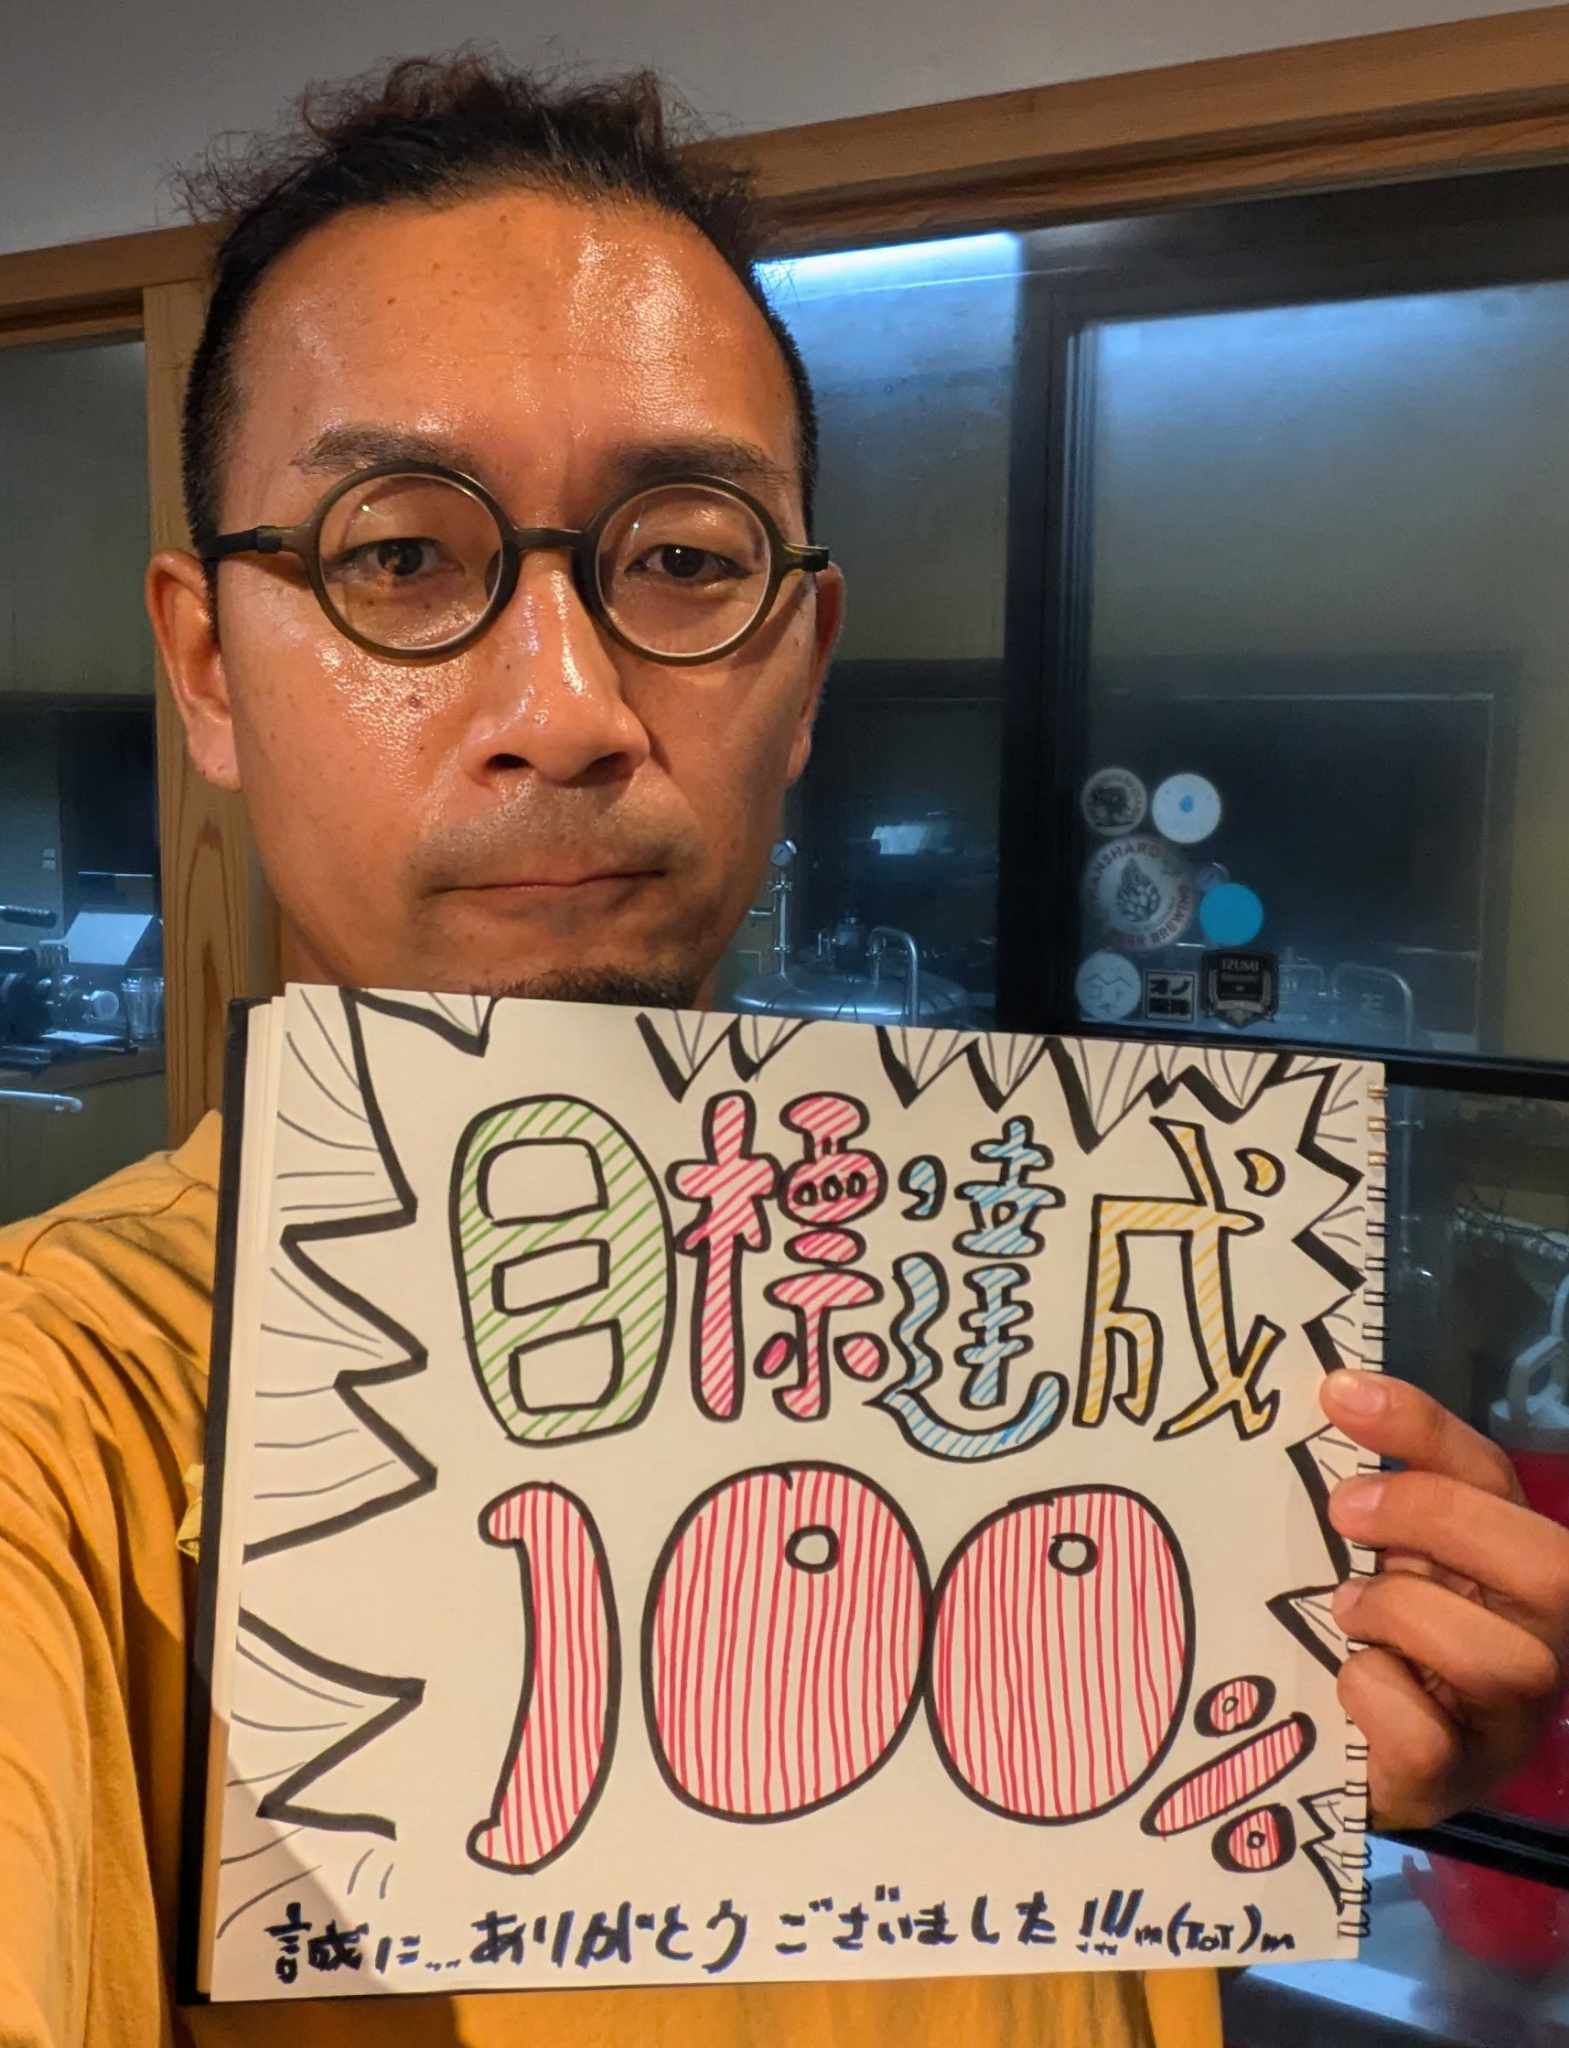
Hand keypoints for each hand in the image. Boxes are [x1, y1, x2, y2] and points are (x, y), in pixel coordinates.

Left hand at [1321, 1368, 1568, 1830]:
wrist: (1343, 1750)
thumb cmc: (1372, 1633)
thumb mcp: (1380, 1551)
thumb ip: (1377, 1490)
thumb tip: (1334, 1396)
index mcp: (1515, 1563)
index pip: (1494, 1476)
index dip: (1424, 1427)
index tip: (1339, 1393)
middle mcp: (1539, 1639)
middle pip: (1550, 1567)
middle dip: (1437, 1518)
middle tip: (1345, 1510)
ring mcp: (1507, 1720)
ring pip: (1502, 1658)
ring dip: (1402, 1612)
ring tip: (1349, 1609)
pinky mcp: (1455, 1781)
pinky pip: (1429, 1737)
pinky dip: (1376, 1695)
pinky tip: (1349, 1680)